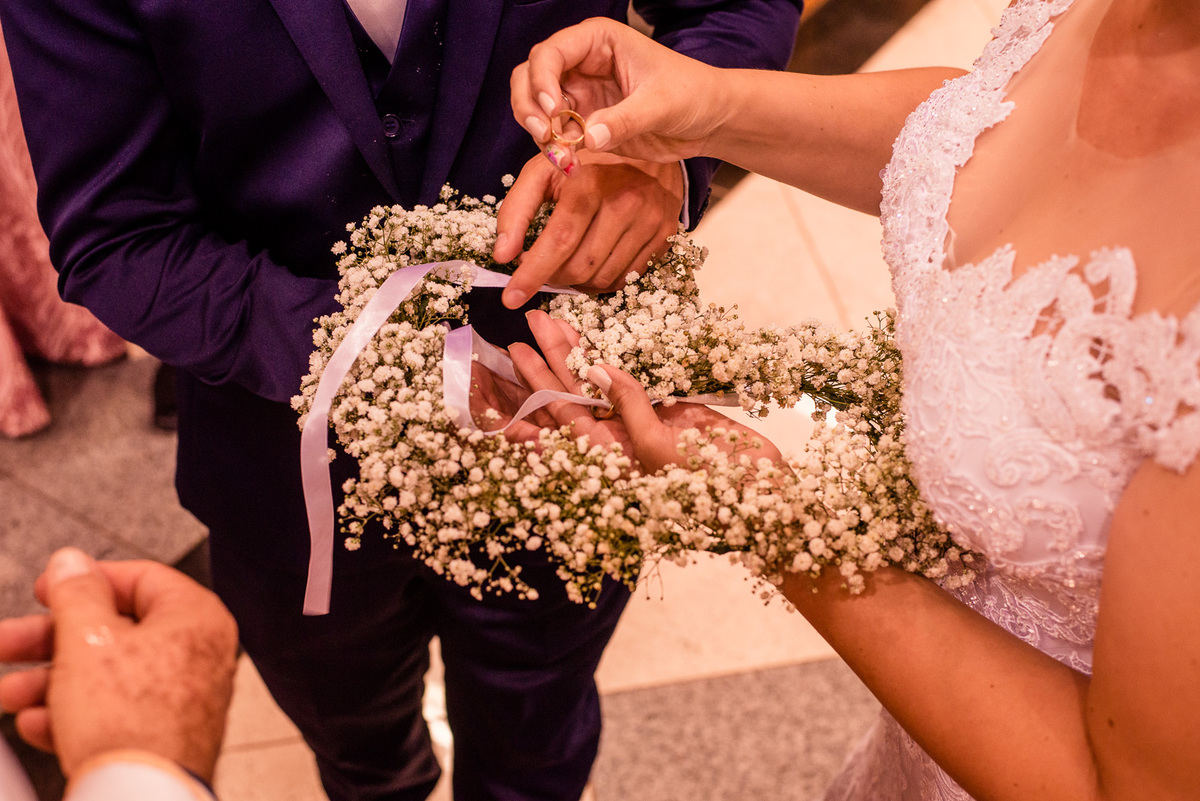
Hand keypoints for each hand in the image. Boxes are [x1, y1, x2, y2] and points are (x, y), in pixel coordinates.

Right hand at [0, 548, 238, 782]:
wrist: (142, 798)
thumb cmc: (131, 720)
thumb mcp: (87, 640)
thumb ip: (76, 594)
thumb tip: (71, 560)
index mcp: (195, 616)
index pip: (140, 578)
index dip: (86, 579)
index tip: (47, 589)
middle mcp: (199, 652)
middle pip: (115, 630)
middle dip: (50, 640)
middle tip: (6, 643)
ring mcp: (185, 696)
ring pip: (108, 675)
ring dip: (50, 682)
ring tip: (9, 693)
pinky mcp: (165, 734)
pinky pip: (117, 712)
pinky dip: (75, 715)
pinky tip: (38, 725)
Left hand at [495, 149, 683, 308]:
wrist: (646, 141)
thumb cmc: (585, 161)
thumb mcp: (544, 170)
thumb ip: (516, 209)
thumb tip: (502, 255)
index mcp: (590, 182)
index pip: (558, 241)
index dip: (532, 274)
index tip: (510, 298)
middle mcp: (624, 202)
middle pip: (579, 267)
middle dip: (551, 277)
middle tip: (540, 269)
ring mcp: (649, 220)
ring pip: (602, 278)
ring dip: (575, 282)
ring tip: (564, 265)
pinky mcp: (664, 234)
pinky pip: (626, 278)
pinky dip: (601, 281)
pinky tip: (590, 265)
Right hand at [510, 18, 723, 164]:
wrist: (708, 119)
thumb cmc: (692, 94)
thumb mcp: (661, 104)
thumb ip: (624, 120)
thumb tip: (588, 139)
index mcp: (598, 42)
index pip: (550, 52)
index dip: (541, 80)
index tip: (552, 110)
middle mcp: (581, 64)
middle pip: (529, 76)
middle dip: (529, 106)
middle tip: (545, 134)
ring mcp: (580, 94)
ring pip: (535, 108)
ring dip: (539, 133)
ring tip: (561, 156)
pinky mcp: (584, 122)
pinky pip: (555, 135)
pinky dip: (554, 150)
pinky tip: (570, 164)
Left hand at [512, 311, 782, 472]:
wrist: (763, 494)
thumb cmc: (708, 486)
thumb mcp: (659, 447)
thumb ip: (628, 406)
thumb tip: (596, 368)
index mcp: (607, 456)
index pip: (560, 415)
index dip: (538, 381)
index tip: (519, 349)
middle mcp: (619, 440)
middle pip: (576, 392)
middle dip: (554, 358)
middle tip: (533, 319)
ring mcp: (645, 423)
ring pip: (605, 382)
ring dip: (584, 351)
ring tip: (561, 318)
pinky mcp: (674, 411)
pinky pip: (640, 379)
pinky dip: (624, 355)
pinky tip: (608, 331)